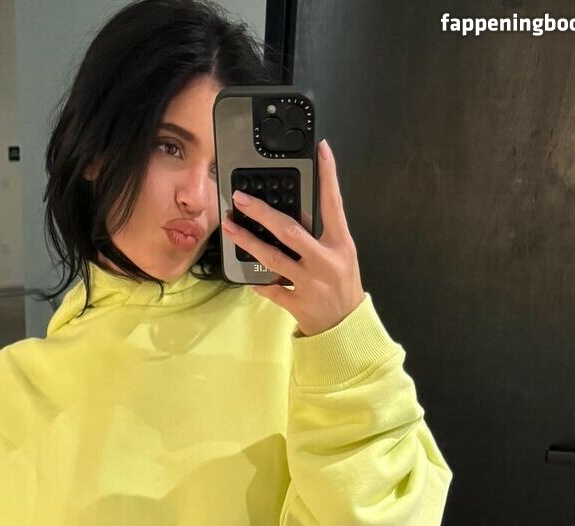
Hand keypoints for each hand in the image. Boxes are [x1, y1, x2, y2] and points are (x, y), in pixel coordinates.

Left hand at [220, 139, 364, 337]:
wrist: (345, 327)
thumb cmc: (342, 285)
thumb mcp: (343, 254)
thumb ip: (323, 233)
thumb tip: (297, 207)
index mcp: (340, 244)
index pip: (333, 203)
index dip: (328, 175)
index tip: (321, 150)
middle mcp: (325, 261)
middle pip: (290, 230)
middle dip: (263, 213)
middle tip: (241, 199)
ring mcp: (310, 283)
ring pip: (273, 258)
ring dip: (248, 241)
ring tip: (230, 226)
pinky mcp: (297, 302)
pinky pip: (270, 288)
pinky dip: (256, 279)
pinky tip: (242, 270)